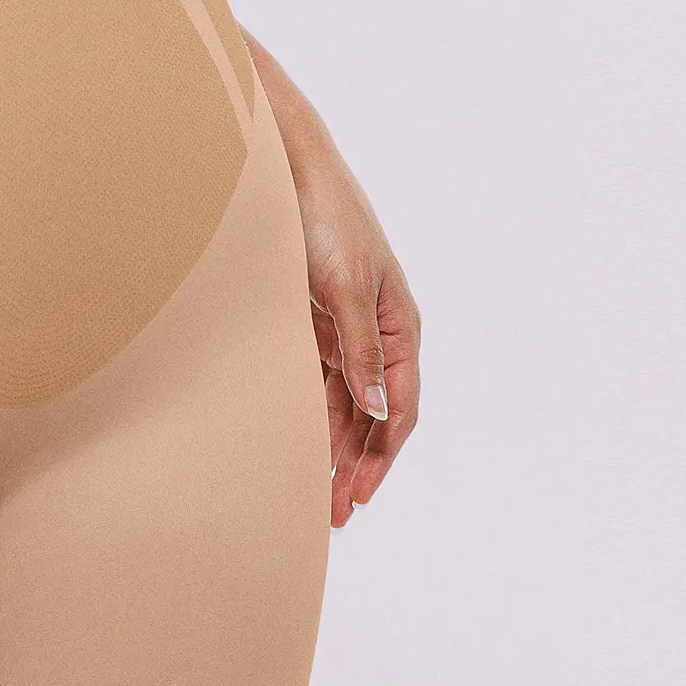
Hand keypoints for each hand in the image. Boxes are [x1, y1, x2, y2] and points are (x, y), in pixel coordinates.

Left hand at [280, 120, 421, 527]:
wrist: (287, 171)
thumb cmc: (327, 219)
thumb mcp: (345, 287)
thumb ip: (359, 348)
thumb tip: (378, 408)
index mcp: (399, 328)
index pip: (398, 408)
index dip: (381, 456)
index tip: (357, 495)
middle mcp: (377, 336)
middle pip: (372, 417)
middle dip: (355, 465)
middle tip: (332, 514)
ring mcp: (344, 332)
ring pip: (343, 406)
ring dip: (332, 448)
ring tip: (313, 494)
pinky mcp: (312, 325)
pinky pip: (317, 384)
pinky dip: (311, 416)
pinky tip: (296, 446)